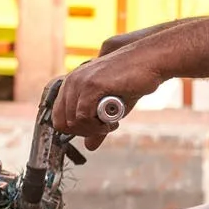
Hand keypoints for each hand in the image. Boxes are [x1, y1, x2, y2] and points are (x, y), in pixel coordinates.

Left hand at [51, 38, 168, 145]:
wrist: (150, 62)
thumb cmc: (132, 82)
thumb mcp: (111, 107)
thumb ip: (96, 125)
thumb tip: (88, 146)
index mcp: (71, 83)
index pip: (58, 117)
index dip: (76, 130)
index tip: (96, 128)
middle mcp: (71, 81)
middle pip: (61, 123)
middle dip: (84, 132)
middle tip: (104, 128)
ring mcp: (79, 82)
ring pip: (72, 122)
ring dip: (93, 130)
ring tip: (110, 124)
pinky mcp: (91, 85)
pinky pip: (83, 117)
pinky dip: (98, 126)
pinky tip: (112, 121)